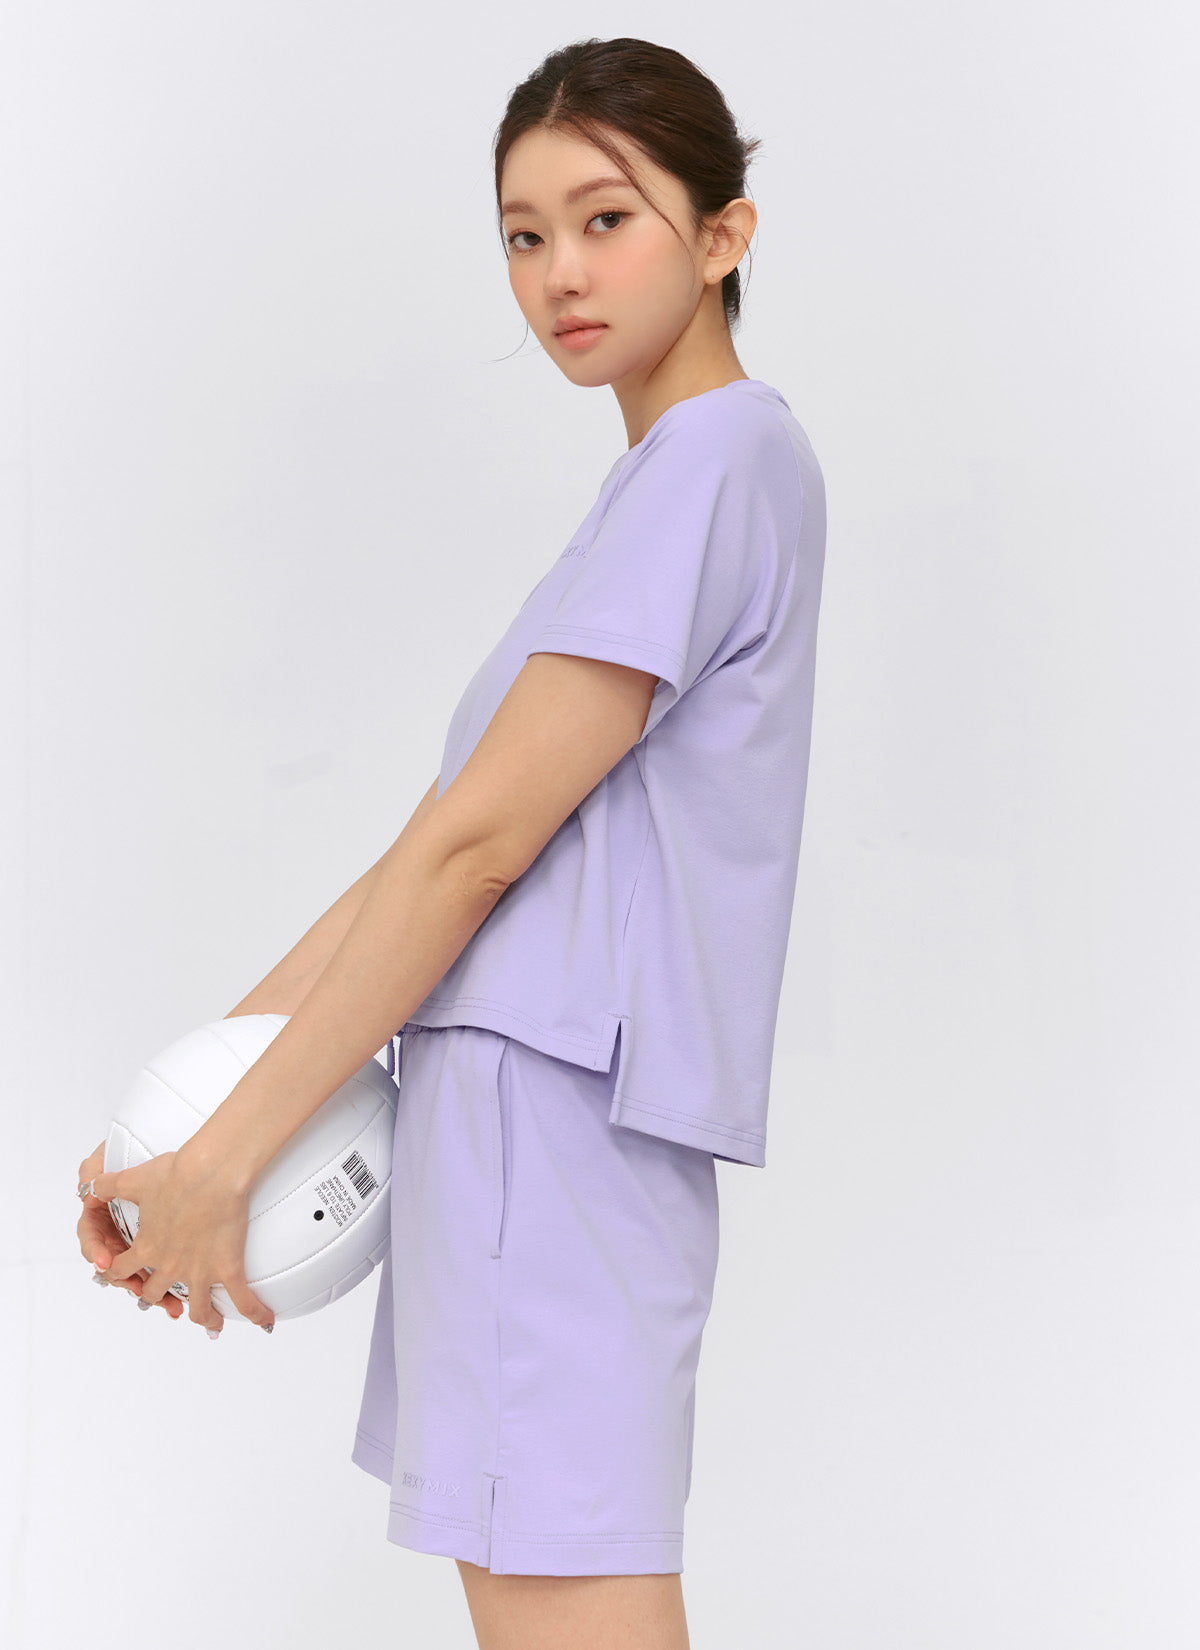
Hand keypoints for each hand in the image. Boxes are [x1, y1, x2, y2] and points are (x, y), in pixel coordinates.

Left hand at [86, 1146, 275, 1336]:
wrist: (211, 1172)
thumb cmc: (178, 1172)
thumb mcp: (134, 1178)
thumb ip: (107, 1185)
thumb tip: (90, 1186)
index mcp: (147, 1246)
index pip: (122, 1270)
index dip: (118, 1274)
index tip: (120, 1277)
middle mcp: (170, 1266)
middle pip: (155, 1293)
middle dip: (157, 1297)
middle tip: (165, 1298)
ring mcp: (200, 1271)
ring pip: (197, 1309)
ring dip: (203, 1318)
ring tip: (212, 1322)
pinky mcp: (228, 1267)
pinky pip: (242, 1299)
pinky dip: (255, 1313)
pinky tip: (264, 1321)